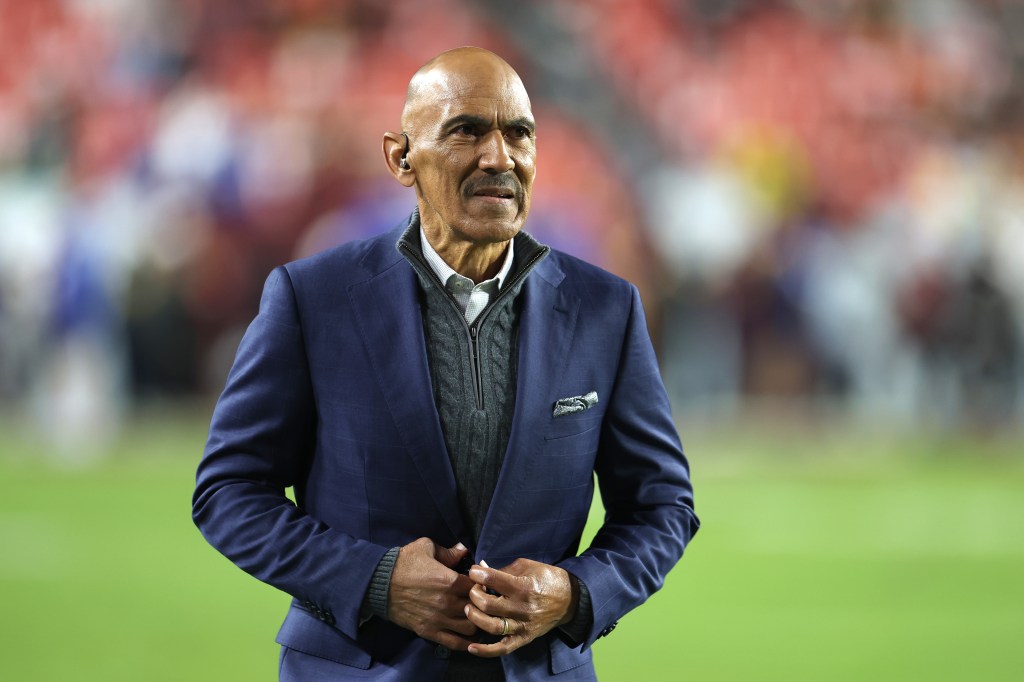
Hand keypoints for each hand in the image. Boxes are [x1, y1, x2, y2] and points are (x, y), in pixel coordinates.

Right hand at [387, 538, 477, 649]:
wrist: (379, 583)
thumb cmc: (404, 562)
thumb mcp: (427, 548)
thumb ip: (449, 551)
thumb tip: (464, 550)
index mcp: (450, 581)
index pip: (480, 586)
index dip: (483, 584)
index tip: (480, 582)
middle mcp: (448, 602)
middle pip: (478, 608)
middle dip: (481, 603)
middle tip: (478, 599)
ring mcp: (439, 619)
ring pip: (471, 627)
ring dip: (474, 621)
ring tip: (471, 614)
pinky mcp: (429, 631)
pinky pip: (455, 642)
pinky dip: (464, 640)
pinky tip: (466, 633)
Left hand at [464, 558, 578, 656]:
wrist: (569, 598)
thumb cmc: (547, 578)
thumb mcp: (527, 566)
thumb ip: (503, 569)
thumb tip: (481, 569)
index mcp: (523, 586)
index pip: (492, 580)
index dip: (477, 574)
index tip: (474, 572)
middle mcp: (522, 607)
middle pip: (487, 604)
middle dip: (473, 595)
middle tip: (473, 590)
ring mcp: (523, 625)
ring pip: (492, 626)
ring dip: (475, 617)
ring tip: (469, 609)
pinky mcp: (524, 638)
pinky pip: (503, 648)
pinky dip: (486, 651)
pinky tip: (471, 647)